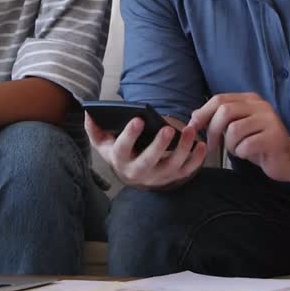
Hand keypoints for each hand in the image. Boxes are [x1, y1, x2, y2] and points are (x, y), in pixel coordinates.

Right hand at [84, 112, 207, 191]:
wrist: (132, 174)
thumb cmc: (119, 152)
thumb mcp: (103, 143)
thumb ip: (95, 129)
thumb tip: (88, 113)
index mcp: (120, 160)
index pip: (122, 149)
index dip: (129, 135)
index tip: (137, 120)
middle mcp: (139, 172)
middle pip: (148, 162)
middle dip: (158, 147)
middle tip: (167, 129)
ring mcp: (158, 177)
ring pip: (171, 166)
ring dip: (183, 149)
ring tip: (189, 131)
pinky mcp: (173, 177)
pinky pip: (187, 171)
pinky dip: (196, 160)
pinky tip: (201, 145)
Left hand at [190, 93, 289, 182]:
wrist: (289, 160)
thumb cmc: (259, 144)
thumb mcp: (238, 127)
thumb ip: (219, 119)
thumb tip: (194, 115)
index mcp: (250, 99)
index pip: (220, 99)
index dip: (203, 113)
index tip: (194, 127)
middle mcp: (261, 106)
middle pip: (225, 111)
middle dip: (212, 130)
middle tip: (212, 145)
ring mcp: (270, 120)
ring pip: (234, 130)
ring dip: (229, 145)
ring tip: (237, 150)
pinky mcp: (275, 137)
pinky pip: (246, 145)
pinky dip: (241, 153)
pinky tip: (248, 154)